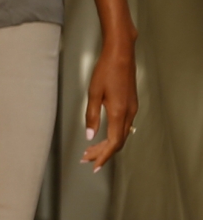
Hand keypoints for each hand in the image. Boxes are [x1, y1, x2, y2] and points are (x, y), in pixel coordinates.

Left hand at [81, 30, 137, 171]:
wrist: (121, 53)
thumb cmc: (105, 71)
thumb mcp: (93, 93)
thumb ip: (92, 116)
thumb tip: (90, 136)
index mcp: (119, 113)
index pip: (114, 143)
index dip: (104, 156)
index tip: (94, 166)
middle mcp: (129, 113)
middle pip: (118, 141)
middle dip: (102, 152)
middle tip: (86, 158)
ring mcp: (132, 108)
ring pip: (121, 134)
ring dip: (107, 144)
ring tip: (90, 149)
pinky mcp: (131, 103)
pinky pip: (124, 126)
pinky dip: (112, 134)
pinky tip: (103, 134)